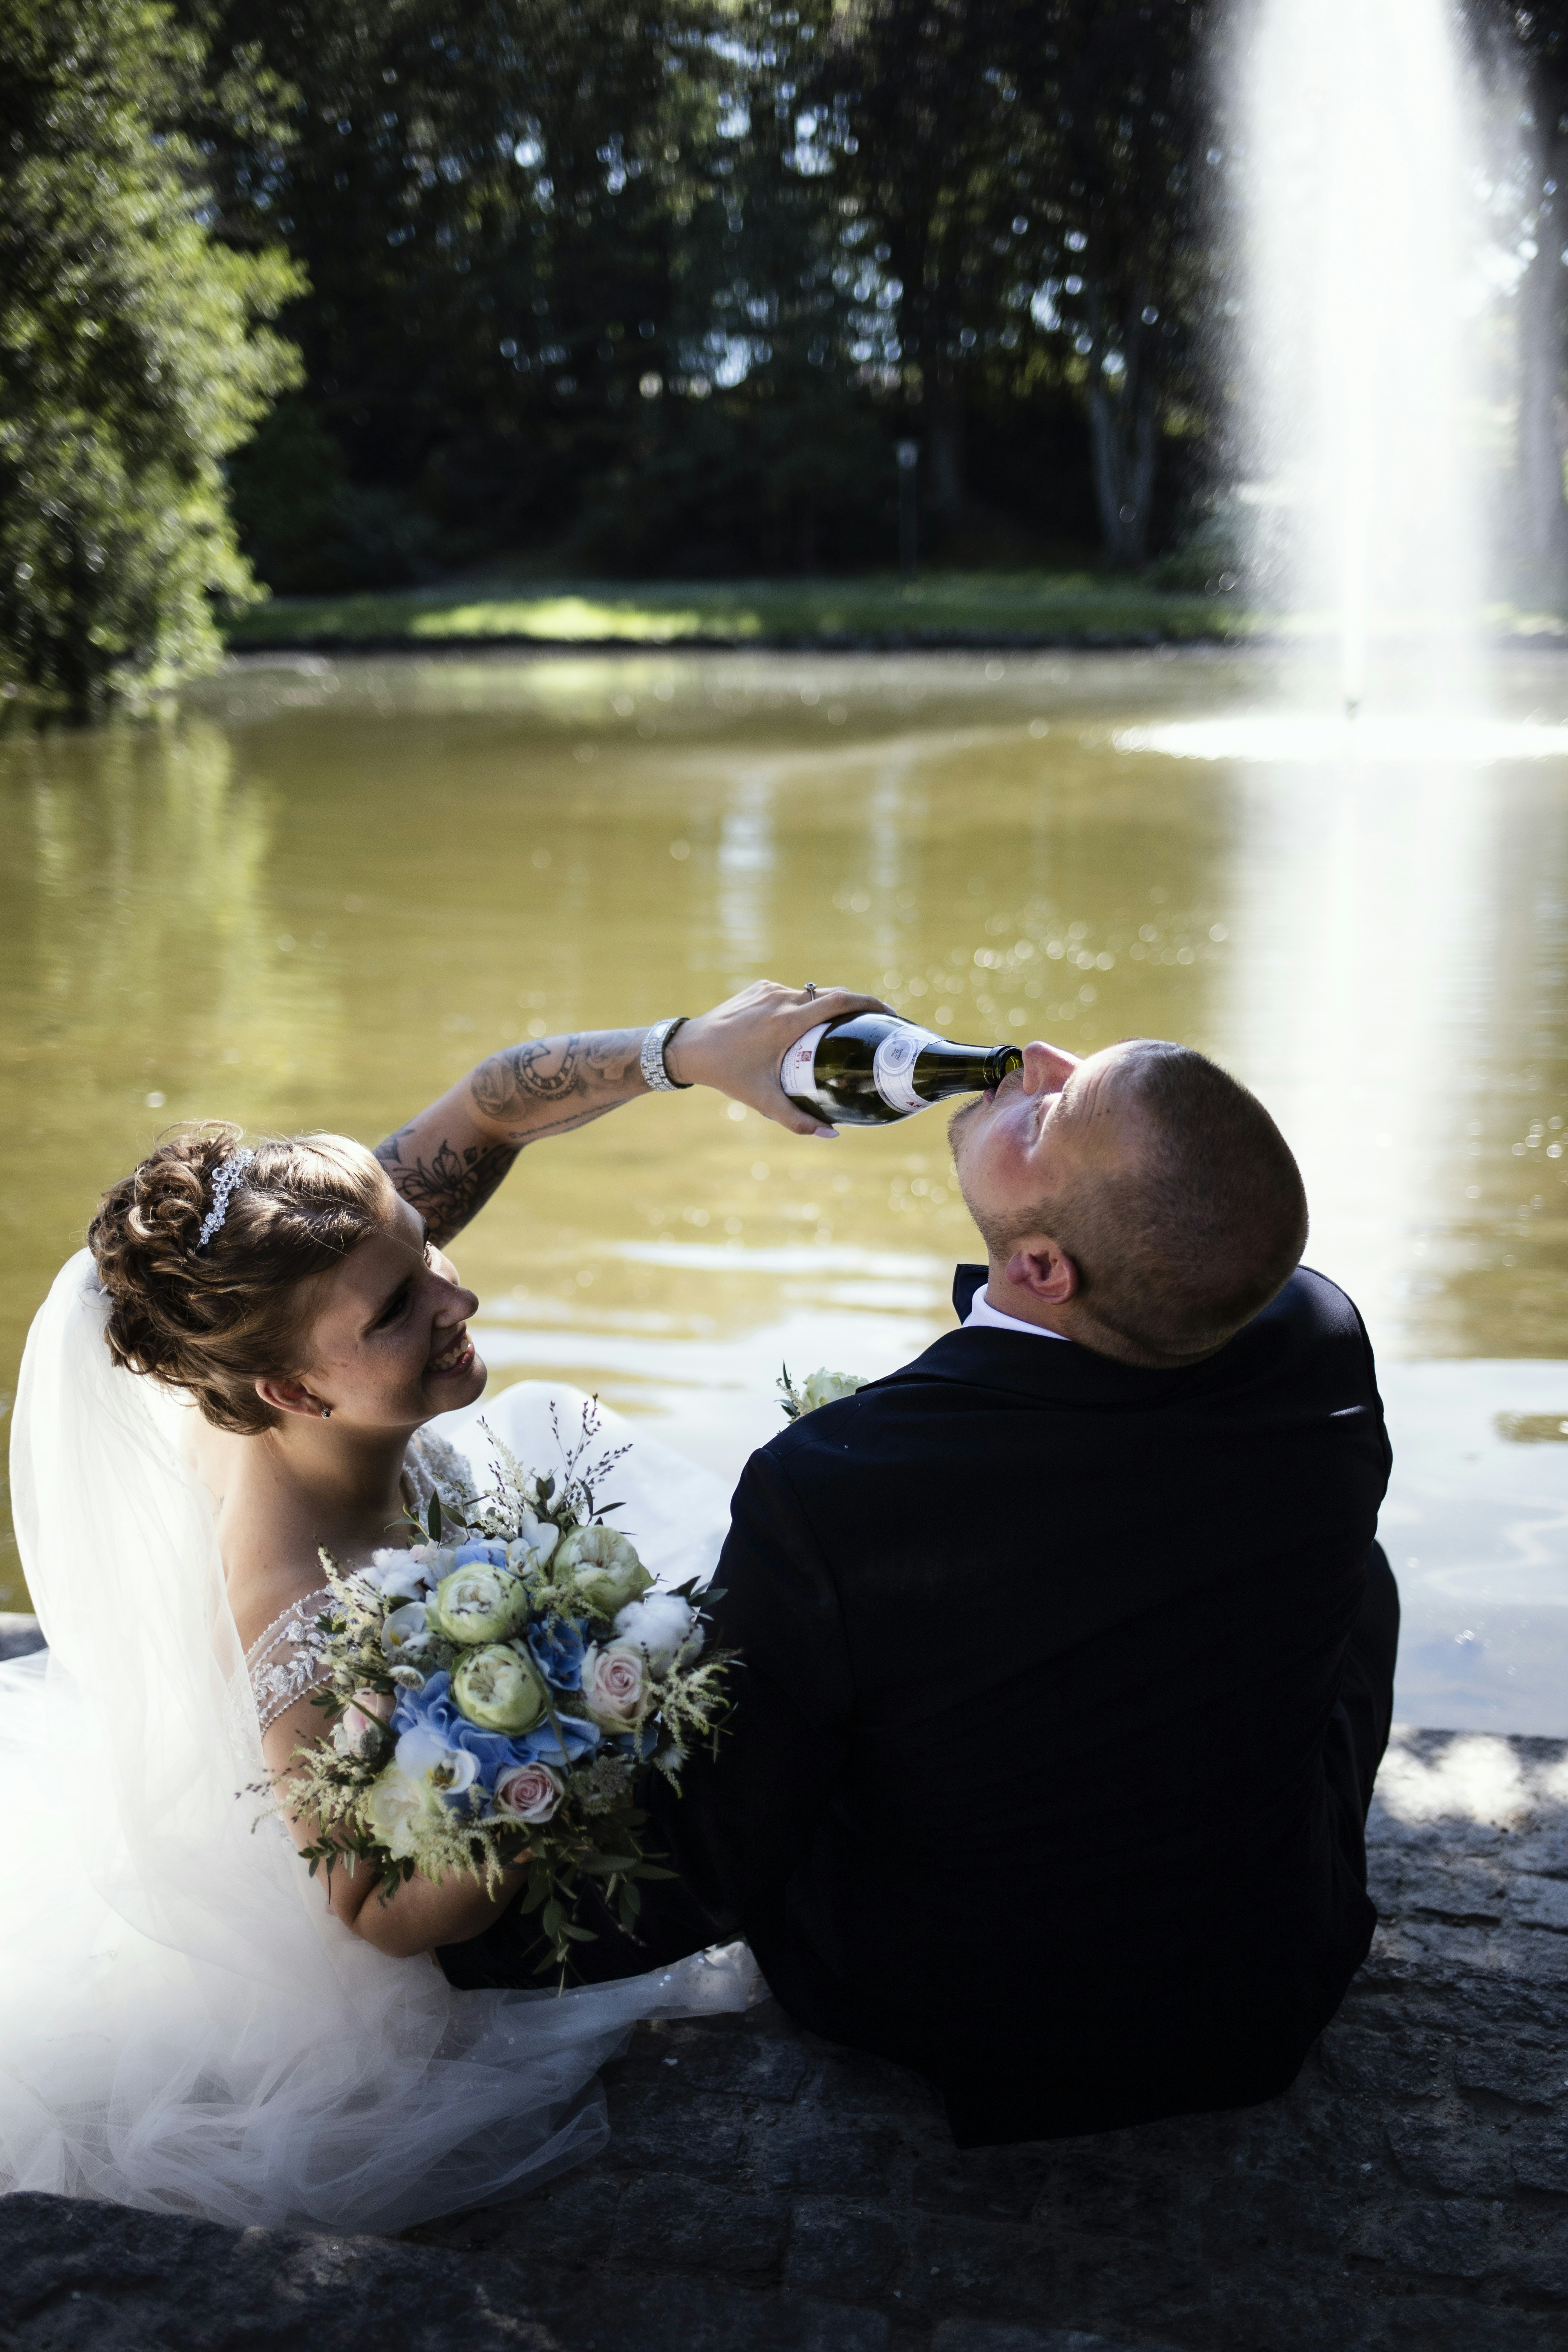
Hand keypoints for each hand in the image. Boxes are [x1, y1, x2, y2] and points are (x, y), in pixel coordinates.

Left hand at [667, 980, 892, 1135]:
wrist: (689, 1048)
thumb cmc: (728, 1075)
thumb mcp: (764, 1101)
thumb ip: (798, 1120)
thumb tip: (832, 1135)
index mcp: (788, 1021)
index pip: (841, 1000)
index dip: (870, 1002)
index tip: (889, 1013)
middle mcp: (782, 999)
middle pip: (831, 995)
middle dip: (855, 1007)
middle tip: (870, 1026)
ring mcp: (769, 990)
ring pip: (809, 994)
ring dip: (823, 1009)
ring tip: (834, 1030)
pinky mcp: (758, 987)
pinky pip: (789, 994)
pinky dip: (800, 1007)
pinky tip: (799, 1028)